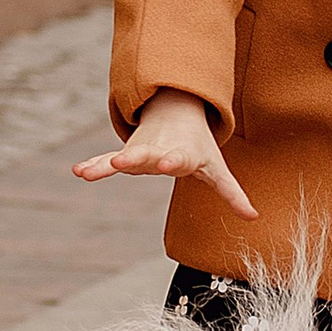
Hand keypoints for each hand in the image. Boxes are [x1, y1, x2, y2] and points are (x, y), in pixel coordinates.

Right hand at [74, 88, 257, 218]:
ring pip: (123, 156)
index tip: (169, 162)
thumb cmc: (199, 148)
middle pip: (147, 155)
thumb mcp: (217, 168)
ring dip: (106, 164)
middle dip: (135, 158)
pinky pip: (106, 160)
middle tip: (121, 162)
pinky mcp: (127, 154)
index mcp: (184, 153)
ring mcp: (141, 151)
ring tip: (88, 172)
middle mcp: (159, 150)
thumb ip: (232, 193)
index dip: (175, 160)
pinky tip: (77, 171)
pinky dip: (94, 165)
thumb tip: (254, 217)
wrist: (177, 113)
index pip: (181, 158)